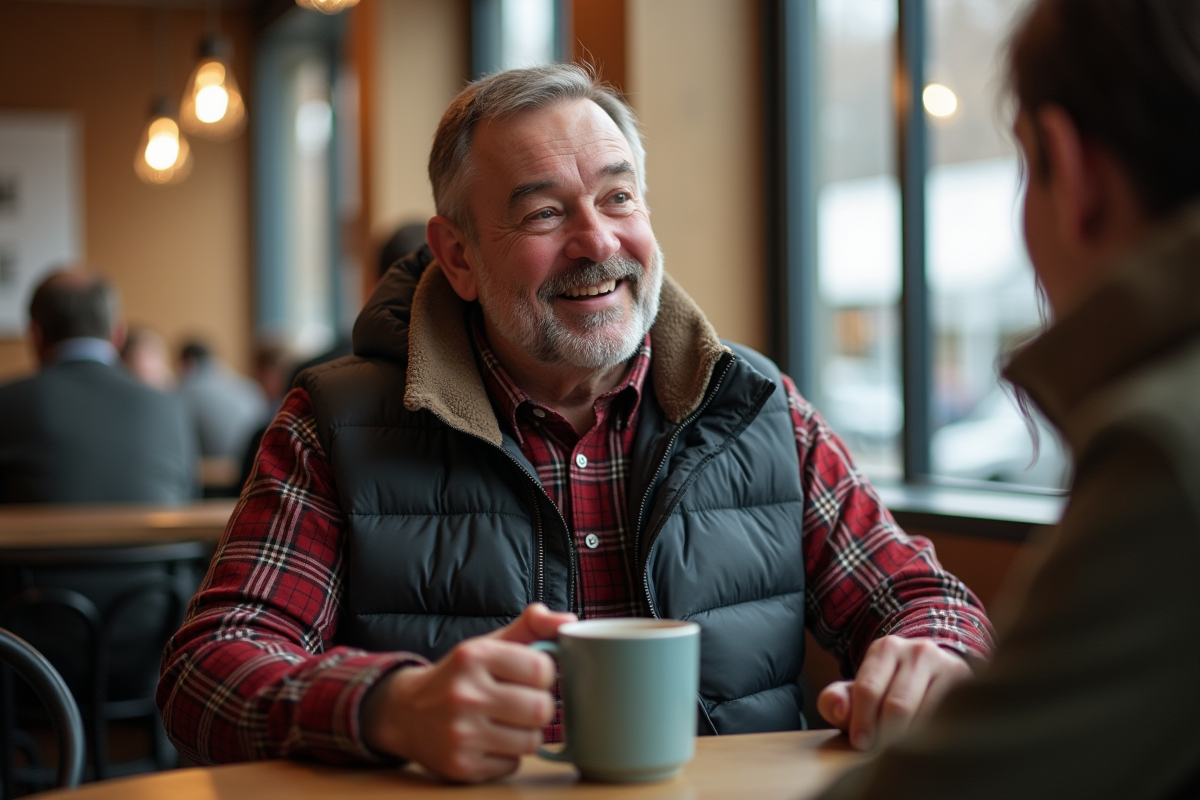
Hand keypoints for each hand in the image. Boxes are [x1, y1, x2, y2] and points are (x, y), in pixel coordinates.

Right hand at [361, 602, 576, 781]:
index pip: (542, 669)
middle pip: (541, 709)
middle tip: (523, 702)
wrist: (406, 713)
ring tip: (507, 722)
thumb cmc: (460, 676)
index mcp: (474, 656)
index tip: (530, 677)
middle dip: (539, 706)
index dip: (544, 675)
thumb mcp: (489, 644)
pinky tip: (490, 741)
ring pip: (532, 741)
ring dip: (526, 733)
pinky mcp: (461, 766)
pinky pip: (513, 764)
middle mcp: (465, 694)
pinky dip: (508, 755)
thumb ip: (531, 627)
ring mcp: (461, 734)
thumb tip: (570, 621)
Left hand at [816, 636, 971, 750]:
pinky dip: (935, 735)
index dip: (862, 721)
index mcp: (886, 648)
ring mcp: (947, 666)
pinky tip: (926, 743)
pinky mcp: (969, 684)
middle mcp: (918, 651)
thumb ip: (836, 700)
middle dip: (886, 734)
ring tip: (901, 750)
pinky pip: (949, 717)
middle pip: (898, 705)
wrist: (933, 673)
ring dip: (911, 739)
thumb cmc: (887, 688)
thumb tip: (839, 711)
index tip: (860, 744)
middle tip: (880, 753)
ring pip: (926, 714)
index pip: (868, 689)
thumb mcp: (857, 689)